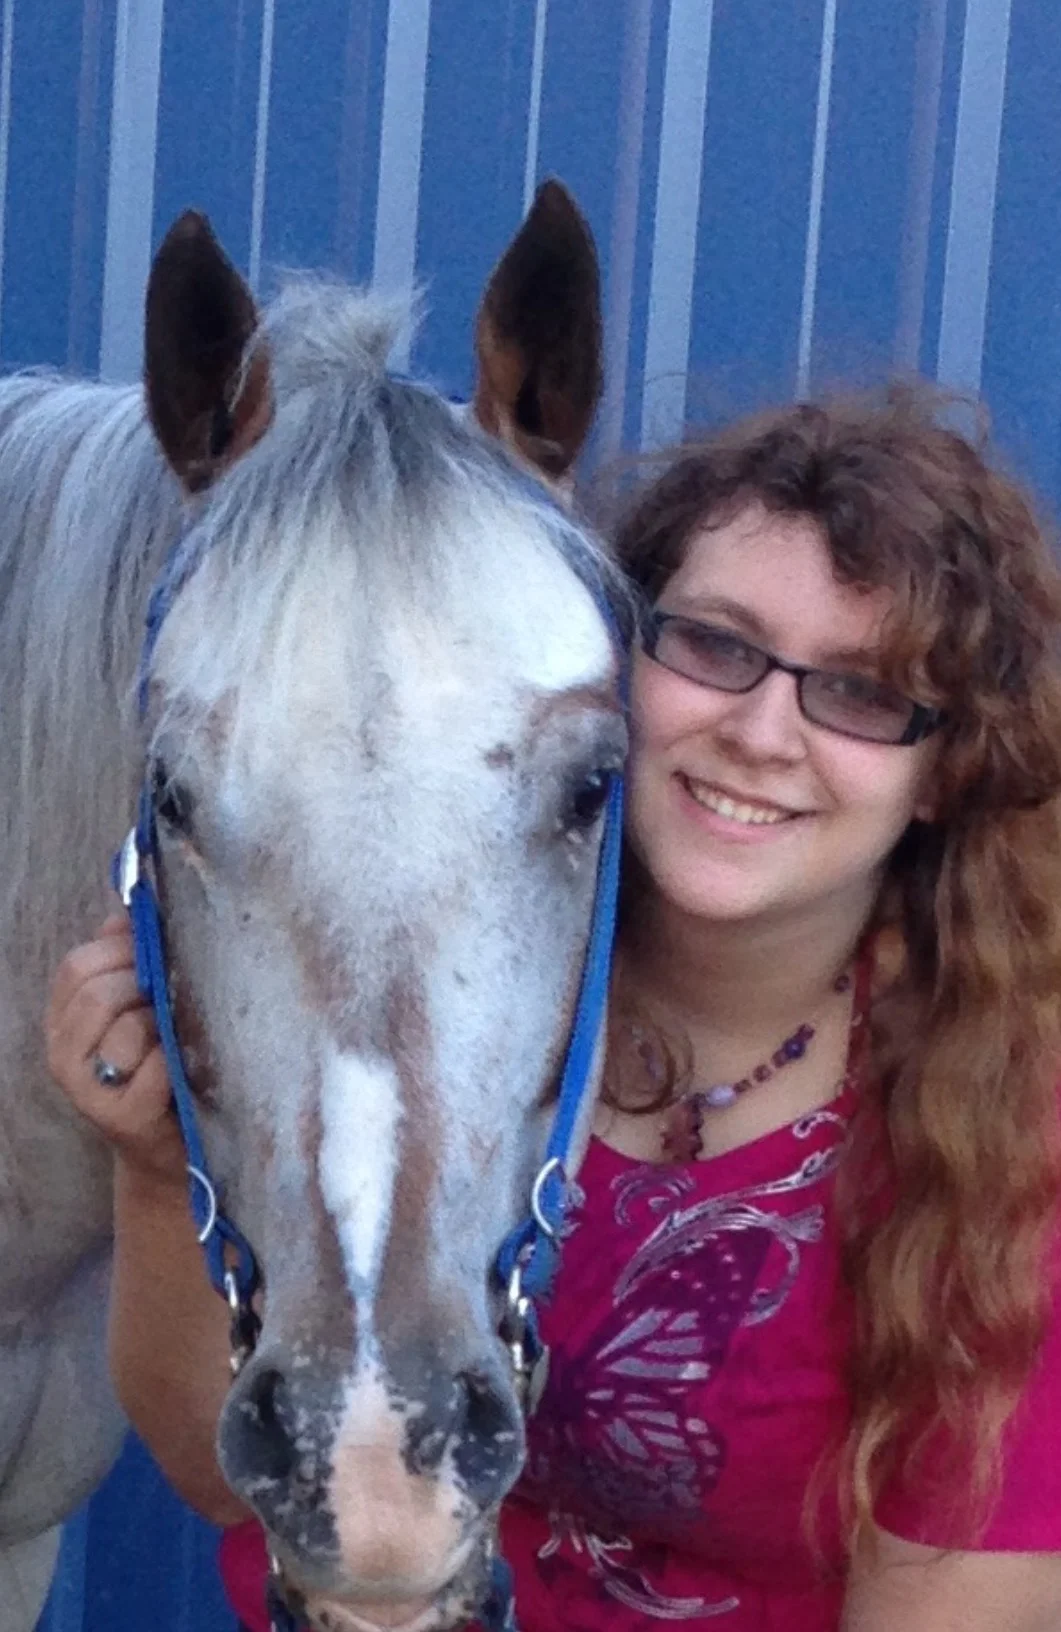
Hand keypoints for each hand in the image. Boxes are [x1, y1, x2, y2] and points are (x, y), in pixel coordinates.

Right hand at [46, 913, 183, 1181]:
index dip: (122, 950)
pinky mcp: (121, 1119)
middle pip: (97, 992)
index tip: (158, 954)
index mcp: (64, 1020)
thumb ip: (130, 958)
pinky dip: (175, 1060)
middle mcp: (62, 1055)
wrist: (174, 1145)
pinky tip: (184, 1066)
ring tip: (179, 1034)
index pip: (76, 965)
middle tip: (173, 996)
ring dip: (163, 1024)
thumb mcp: (143, 1006)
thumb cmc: (162, 1065)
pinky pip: (154, 1068)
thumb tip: (130, 910)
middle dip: (144, 985)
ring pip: (126, 1027)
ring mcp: (85, 1091)